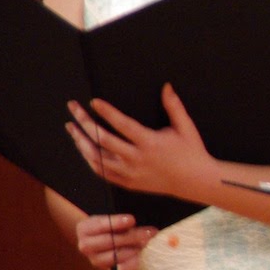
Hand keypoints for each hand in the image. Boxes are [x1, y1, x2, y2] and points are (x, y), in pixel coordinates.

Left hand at [66, 84, 216, 197]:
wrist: (196, 181)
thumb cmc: (192, 152)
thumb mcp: (186, 127)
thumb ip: (174, 106)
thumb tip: (166, 86)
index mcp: (150, 143)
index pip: (122, 125)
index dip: (106, 112)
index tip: (94, 102)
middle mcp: (137, 159)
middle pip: (102, 140)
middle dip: (84, 122)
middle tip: (73, 108)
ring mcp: (131, 173)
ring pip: (97, 158)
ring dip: (81, 142)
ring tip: (72, 128)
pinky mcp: (129, 183)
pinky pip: (103, 172)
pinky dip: (90, 160)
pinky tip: (83, 149)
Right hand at [73, 212, 158, 269]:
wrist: (103, 244)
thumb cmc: (109, 228)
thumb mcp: (110, 220)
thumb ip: (120, 222)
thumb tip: (133, 223)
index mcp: (85, 229)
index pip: (100, 225)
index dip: (117, 223)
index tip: (132, 220)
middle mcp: (86, 246)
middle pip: (110, 241)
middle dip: (132, 236)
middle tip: (149, 232)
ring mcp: (95, 260)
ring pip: (115, 256)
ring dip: (133, 249)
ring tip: (146, 243)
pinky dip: (131, 263)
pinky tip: (139, 256)